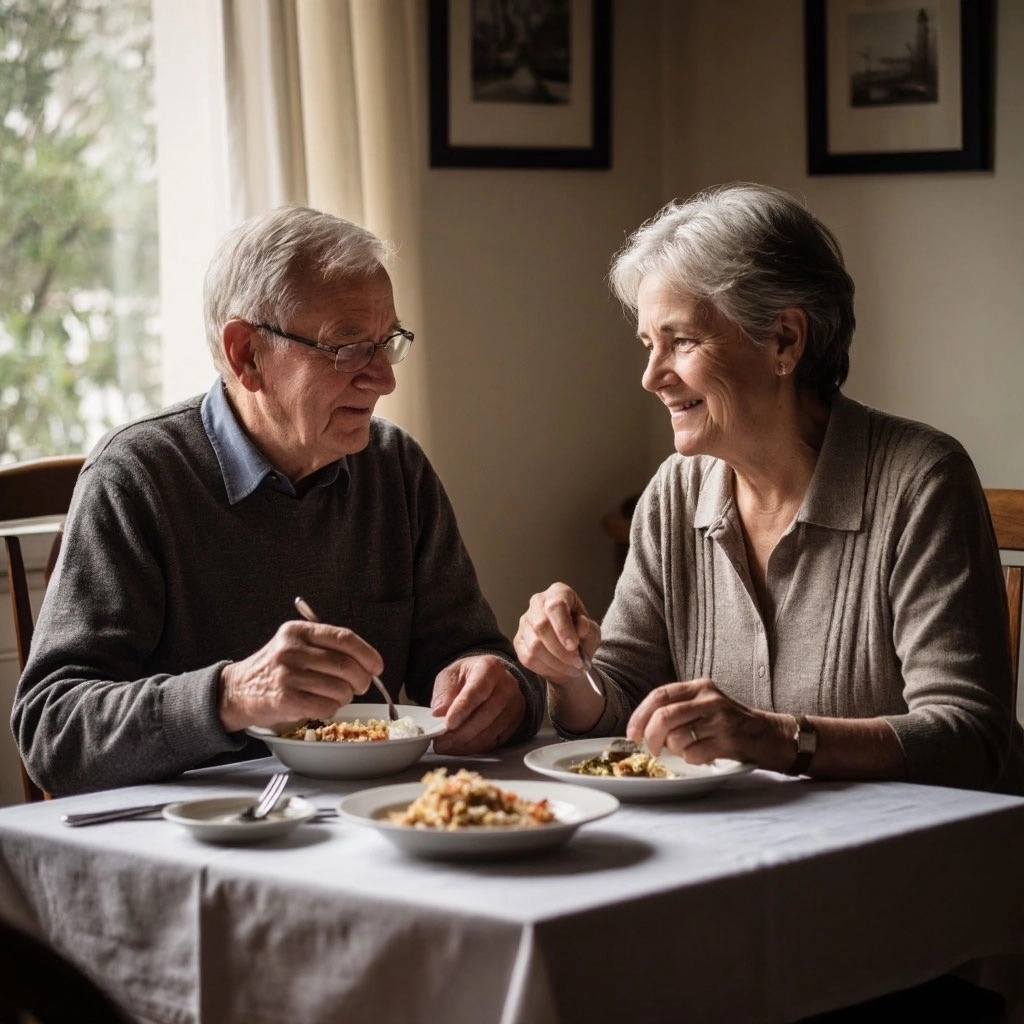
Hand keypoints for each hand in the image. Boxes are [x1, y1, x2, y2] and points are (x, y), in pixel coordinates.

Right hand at [218, 620, 383, 732]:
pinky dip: (332, 709)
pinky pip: (326, 706)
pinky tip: (323, 705)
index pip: (344, 638)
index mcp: (298, 631)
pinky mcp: (285, 699)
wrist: (238, 690)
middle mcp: (291, 650)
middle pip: (346, 665)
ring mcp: (287, 675)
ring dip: (345, 697)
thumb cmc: (276, 669)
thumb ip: (326, 647)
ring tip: (335, 696)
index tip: (377, 666)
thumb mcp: (295, 645)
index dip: (367, 653)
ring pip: (339, 689)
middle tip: (361, 686)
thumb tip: (368, 663)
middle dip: (362, 680)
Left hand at [429, 654, 524, 754]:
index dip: (462, 709)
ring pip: (491, 731)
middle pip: (486, 715)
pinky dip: (475, 747)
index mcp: (489, 668)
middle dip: (461, 733)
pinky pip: (494, 740)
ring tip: (446, 746)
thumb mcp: (450, 676)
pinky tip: (460, 747)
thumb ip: (444, 693)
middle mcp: (507, 685)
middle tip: (441, 742)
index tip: (448, 724)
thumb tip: (439, 713)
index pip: (477, 691)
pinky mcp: (515, 722)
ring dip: (466, 743)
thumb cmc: (467, 676)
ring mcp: (514, 705)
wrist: (488, 678)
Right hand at [514, 582, 599, 685]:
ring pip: (535, 645)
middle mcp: (537, 602)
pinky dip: (546, 668)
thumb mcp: (592, 631)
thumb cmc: (582, 635)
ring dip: (556, 662)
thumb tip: (581, 626)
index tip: (574, 646)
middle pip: (541, 626)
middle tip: (577, 663)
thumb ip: (588, 628)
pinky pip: (528, 658)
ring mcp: (525, 621)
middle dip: (560, 650)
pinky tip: (559, 671)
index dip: (563, 628)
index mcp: (558, 592)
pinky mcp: (519, 640)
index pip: (555, 606)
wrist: (571, 651)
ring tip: (572, 669)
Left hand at [628, 678, 793, 769]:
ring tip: (685, 750)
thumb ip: (679, 708)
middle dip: (650, 736)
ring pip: (677, 737)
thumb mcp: (706, 704)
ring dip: (674, 750)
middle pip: (664, 716)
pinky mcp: (729, 740)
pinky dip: (690, 759)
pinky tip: (701, 755)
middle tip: (651, 749)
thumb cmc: (731, 722)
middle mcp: (709, 699)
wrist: (770, 735)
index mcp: (700, 687)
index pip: (659, 695)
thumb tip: (643, 727)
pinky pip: (694, 754)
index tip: (632, 733)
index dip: (640, 715)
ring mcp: (720, 719)